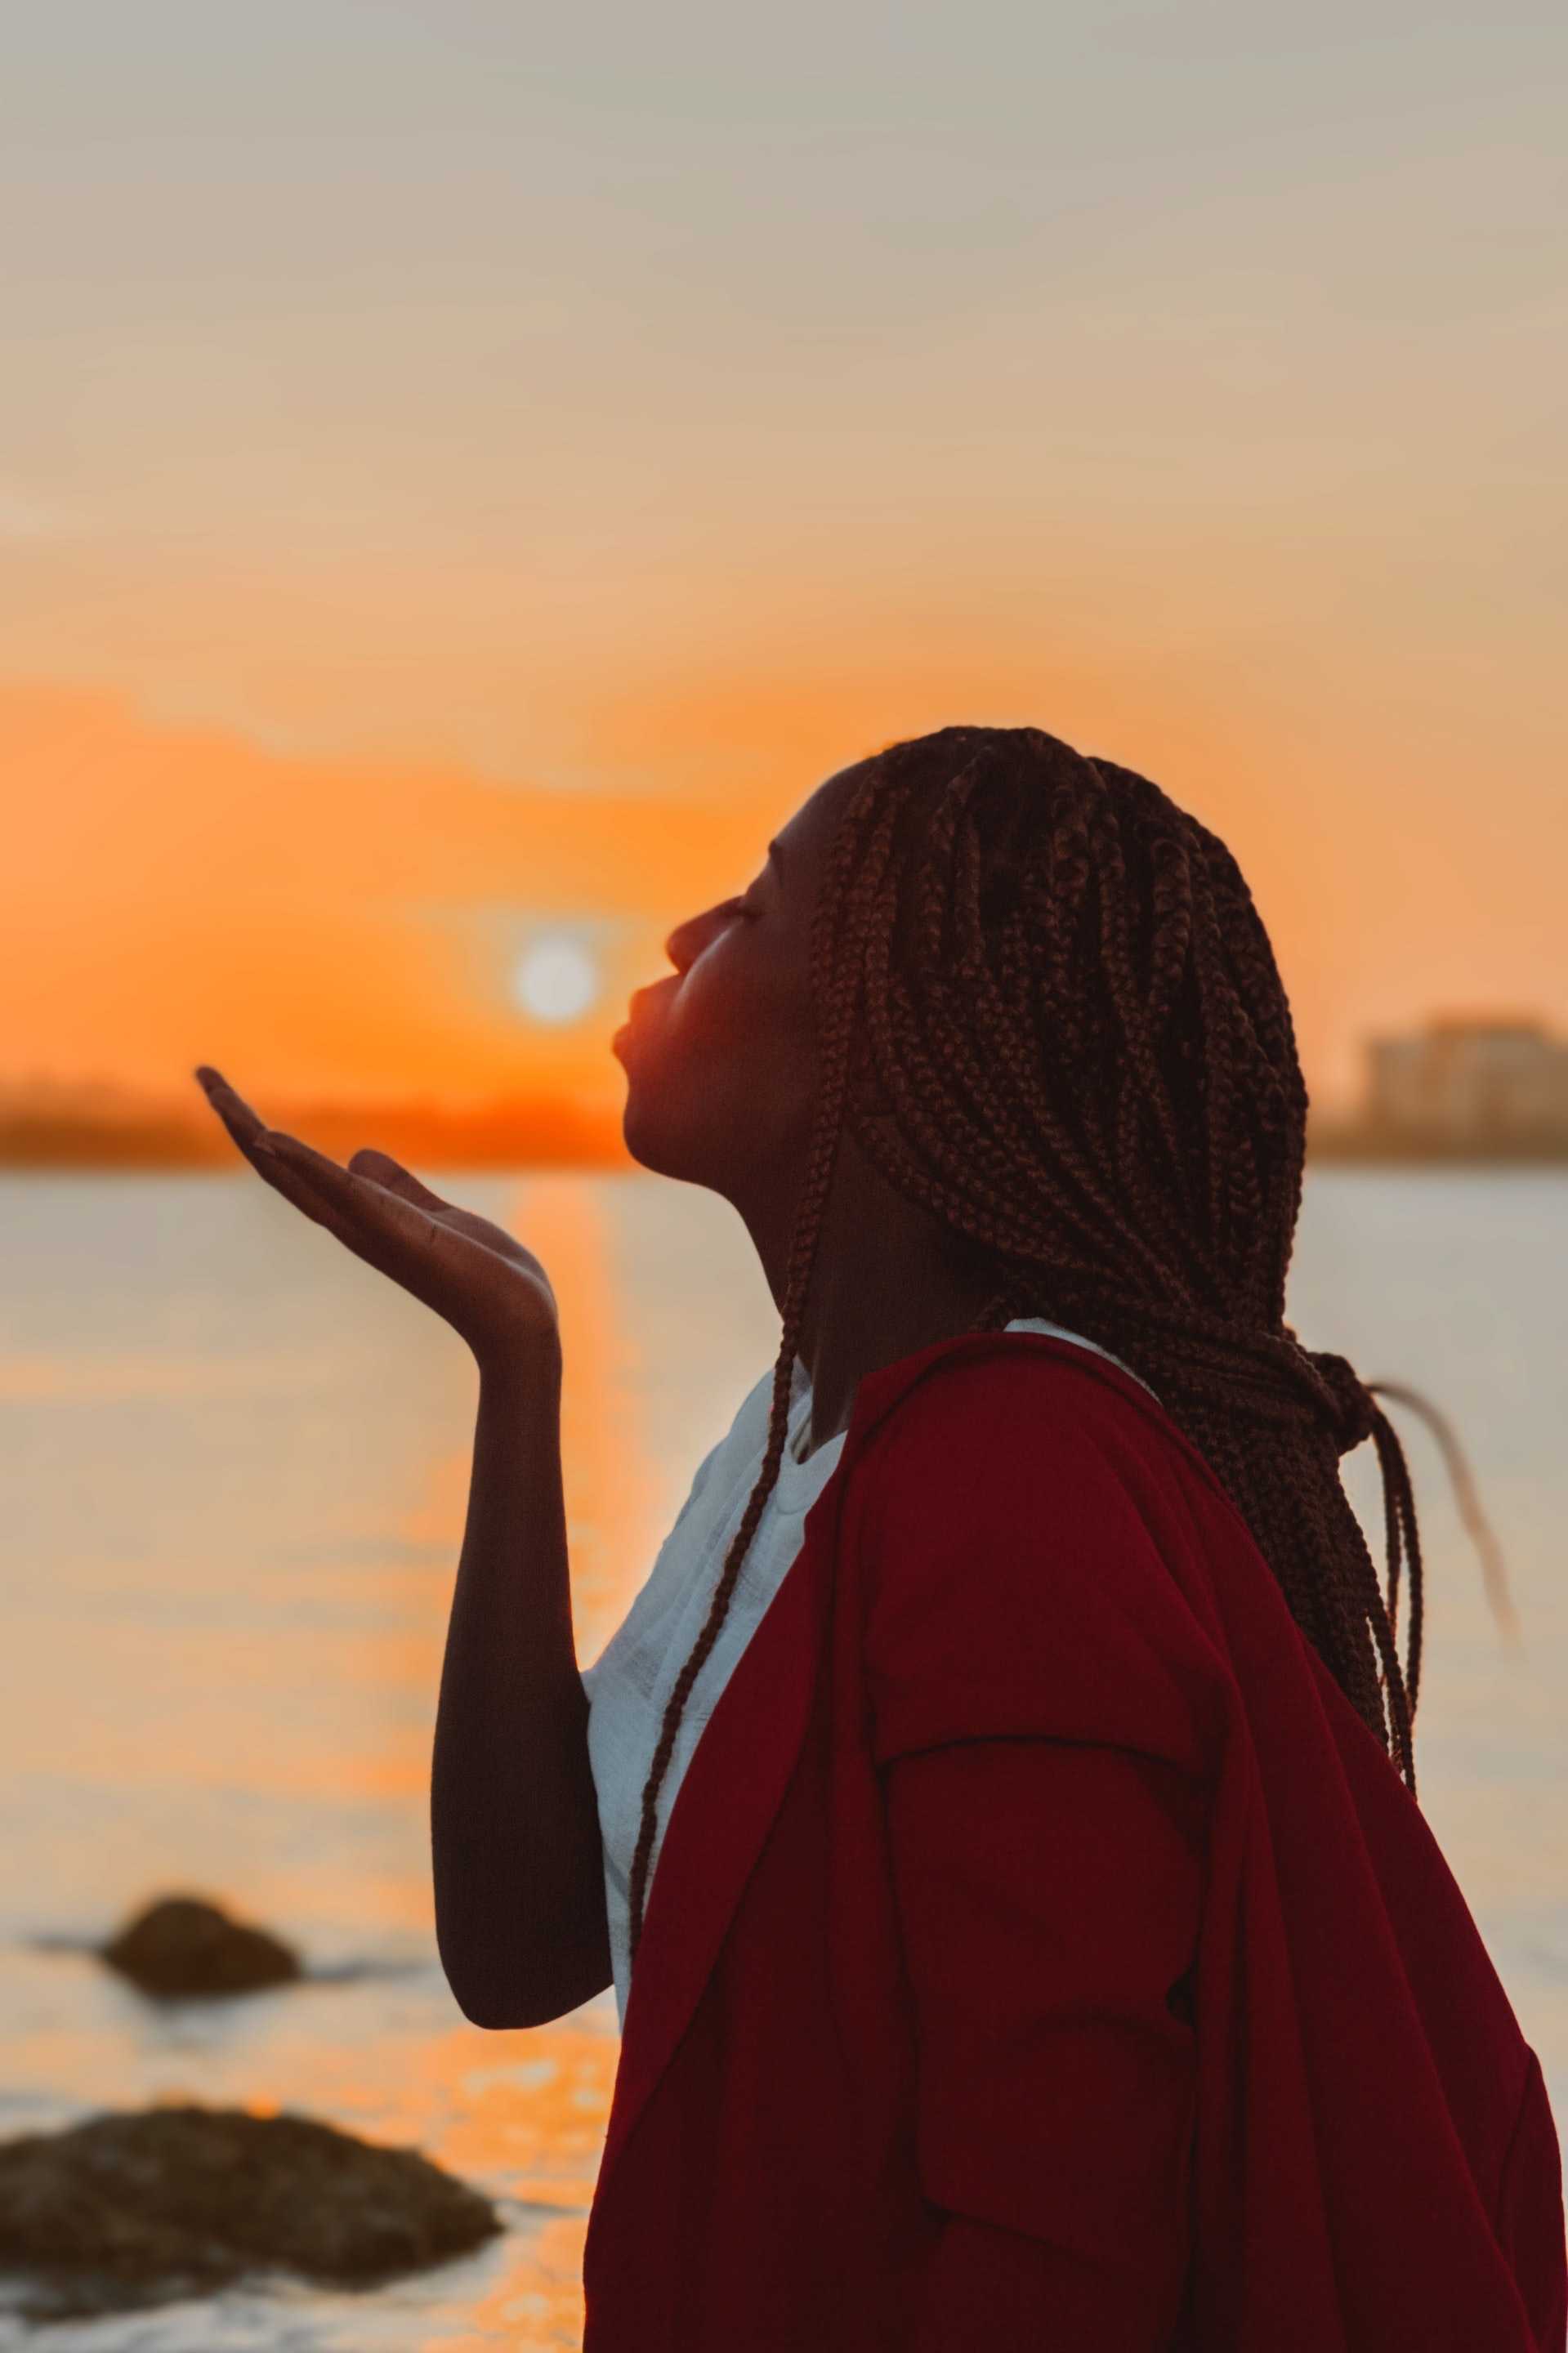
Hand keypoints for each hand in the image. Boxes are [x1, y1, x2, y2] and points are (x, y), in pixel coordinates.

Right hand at [193, 1065, 560, 1374]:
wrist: (520, 1322)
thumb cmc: (485, 1277)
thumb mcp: (436, 1216)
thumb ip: (399, 1189)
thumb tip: (359, 1155)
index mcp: (361, 1217)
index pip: (295, 1170)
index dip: (258, 1133)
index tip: (227, 1094)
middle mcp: (353, 1226)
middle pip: (279, 1169)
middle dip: (239, 1123)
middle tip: (203, 1075)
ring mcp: (371, 1230)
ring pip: (297, 1178)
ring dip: (255, 1135)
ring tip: (219, 1097)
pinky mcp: (398, 1232)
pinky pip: (344, 1193)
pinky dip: (306, 1166)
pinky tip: (273, 1139)